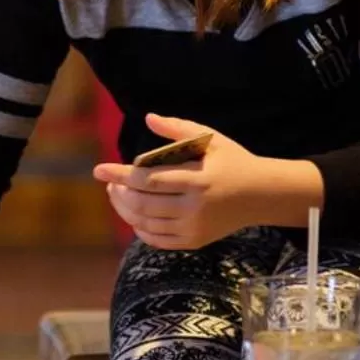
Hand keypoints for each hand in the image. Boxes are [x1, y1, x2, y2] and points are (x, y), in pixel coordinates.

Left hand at [92, 114, 323, 249]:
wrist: (260, 195)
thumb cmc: (232, 161)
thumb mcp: (211, 139)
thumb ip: (179, 128)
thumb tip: (148, 118)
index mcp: (197, 180)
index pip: (149, 179)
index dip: (120, 174)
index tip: (99, 169)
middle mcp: (194, 208)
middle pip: (143, 204)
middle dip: (119, 192)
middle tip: (110, 181)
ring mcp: (194, 228)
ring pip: (146, 223)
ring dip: (124, 209)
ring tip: (117, 194)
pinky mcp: (194, 241)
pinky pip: (157, 239)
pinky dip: (139, 228)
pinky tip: (133, 214)